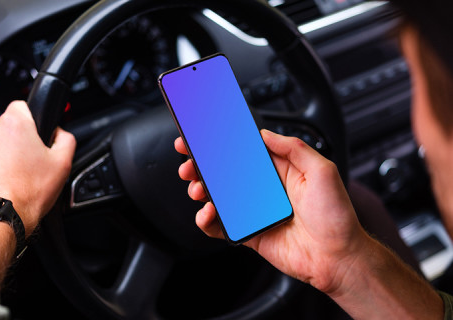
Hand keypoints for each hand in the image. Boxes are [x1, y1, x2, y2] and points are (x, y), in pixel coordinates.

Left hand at [0, 101, 75, 235]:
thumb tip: (60, 134)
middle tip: (34, 160)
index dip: (34, 120)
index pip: (23, 105)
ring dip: (7, 153)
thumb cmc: (29, 191)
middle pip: (10, 126)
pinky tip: (8, 182)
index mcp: (15, 124)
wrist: (2, 216)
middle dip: (21, 139)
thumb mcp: (64, 162)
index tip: (39, 136)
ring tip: (21, 174)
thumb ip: (66, 139)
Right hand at [175, 129, 371, 293]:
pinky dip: (207, 220)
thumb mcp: (322, 171)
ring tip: (197, 189)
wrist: (338, 257)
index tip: (203, 135)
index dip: (222, 143)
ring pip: (218, 197)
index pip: (244, 152)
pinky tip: (208, 214)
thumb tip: (265, 134)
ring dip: (201, 190)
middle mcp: (264, 189)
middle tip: (189, 164)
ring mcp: (254, 211)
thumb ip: (294, 148)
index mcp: (279, 170)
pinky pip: (221, 225)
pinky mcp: (249, 232)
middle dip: (202, 166)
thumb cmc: (336, 216)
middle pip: (225, 173)